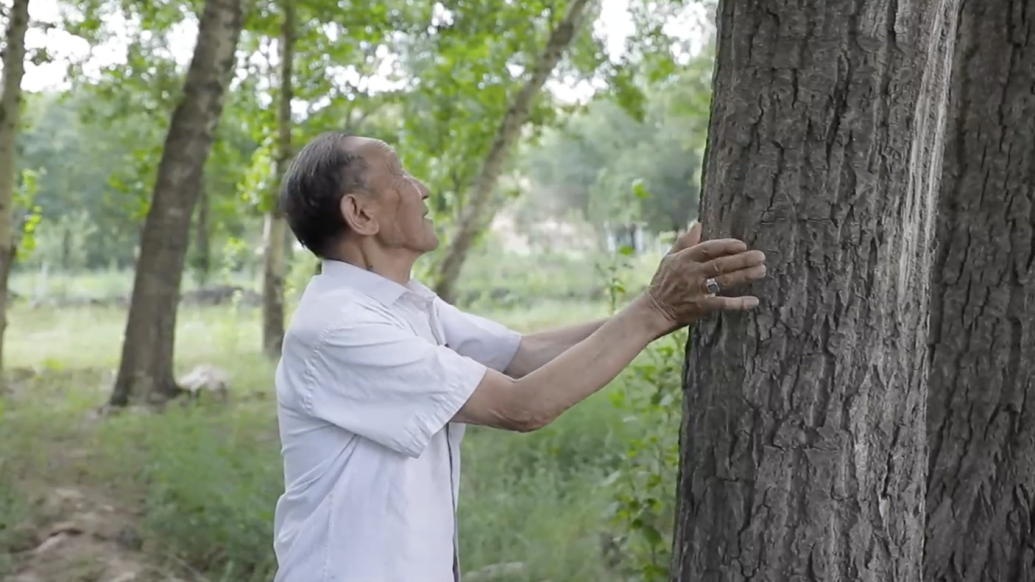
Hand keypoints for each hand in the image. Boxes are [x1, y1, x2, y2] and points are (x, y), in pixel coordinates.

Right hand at [643, 222, 766, 328]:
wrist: (653, 311)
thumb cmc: (662, 283)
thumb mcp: (669, 259)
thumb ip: (685, 242)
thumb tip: (697, 224)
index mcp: (684, 259)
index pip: (708, 248)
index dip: (726, 245)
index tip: (742, 245)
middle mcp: (691, 273)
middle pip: (721, 264)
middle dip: (742, 259)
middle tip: (760, 256)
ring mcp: (696, 290)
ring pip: (725, 280)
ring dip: (744, 275)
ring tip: (761, 270)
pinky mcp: (700, 306)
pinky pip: (723, 304)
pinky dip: (739, 303)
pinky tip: (754, 301)